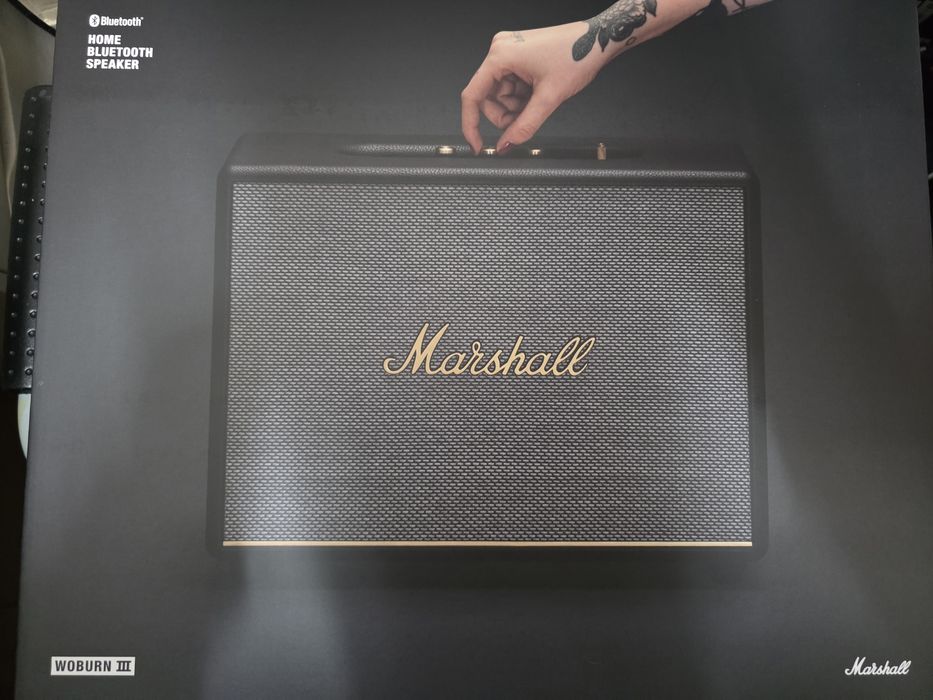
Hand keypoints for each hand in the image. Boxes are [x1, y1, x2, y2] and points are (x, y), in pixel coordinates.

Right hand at [460, 23, 607, 153]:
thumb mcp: (549, 98)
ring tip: (539, 101)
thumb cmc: (577, 55)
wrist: (599, 39)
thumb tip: (506, 145)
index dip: (471, 124)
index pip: (472, 96)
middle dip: (505, 115)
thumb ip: (524, 126)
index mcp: (501, 55)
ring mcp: (509, 52)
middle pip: (488, 97)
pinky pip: (511, 86)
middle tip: (526, 119)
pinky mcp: (518, 56)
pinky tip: (539, 94)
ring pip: (501, 95)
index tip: (477, 145)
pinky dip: (522, 97)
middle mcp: (501, 50)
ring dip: (516, 107)